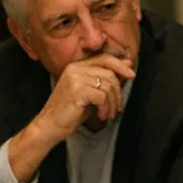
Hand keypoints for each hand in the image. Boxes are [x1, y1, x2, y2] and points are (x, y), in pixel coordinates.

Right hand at [7, 53, 136, 181]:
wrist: (50, 125)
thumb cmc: (70, 111)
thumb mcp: (90, 93)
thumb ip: (105, 79)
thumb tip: (128, 64)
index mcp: (76, 66)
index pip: (104, 58)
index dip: (120, 65)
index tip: (132, 75)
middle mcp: (75, 69)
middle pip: (109, 72)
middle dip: (118, 91)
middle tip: (118, 106)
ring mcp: (75, 79)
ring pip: (107, 85)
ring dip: (112, 103)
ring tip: (108, 114)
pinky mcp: (77, 91)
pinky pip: (102, 97)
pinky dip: (105, 108)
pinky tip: (100, 116)